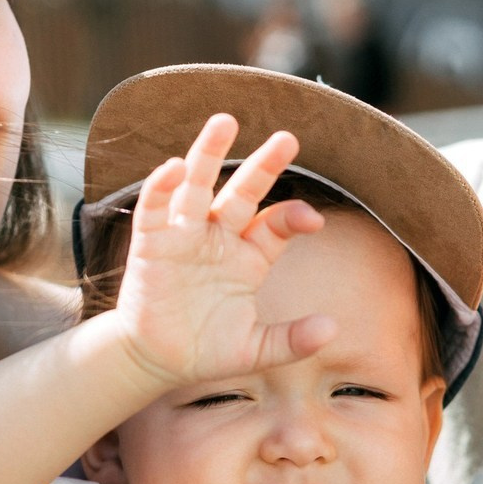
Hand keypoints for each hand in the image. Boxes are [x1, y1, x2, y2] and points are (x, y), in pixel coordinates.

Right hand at [112, 113, 335, 388]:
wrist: (156, 362)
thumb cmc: (206, 350)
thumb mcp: (255, 351)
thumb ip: (292, 342)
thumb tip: (331, 330)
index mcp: (249, 256)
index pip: (276, 223)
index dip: (294, 216)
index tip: (312, 221)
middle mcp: (219, 237)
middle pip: (243, 191)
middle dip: (263, 165)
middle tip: (288, 138)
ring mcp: (184, 236)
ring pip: (198, 186)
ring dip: (208, 154)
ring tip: (225, 122)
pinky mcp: (151, 243)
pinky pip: (155, 208)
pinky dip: (161, 187)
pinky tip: (174, 168)